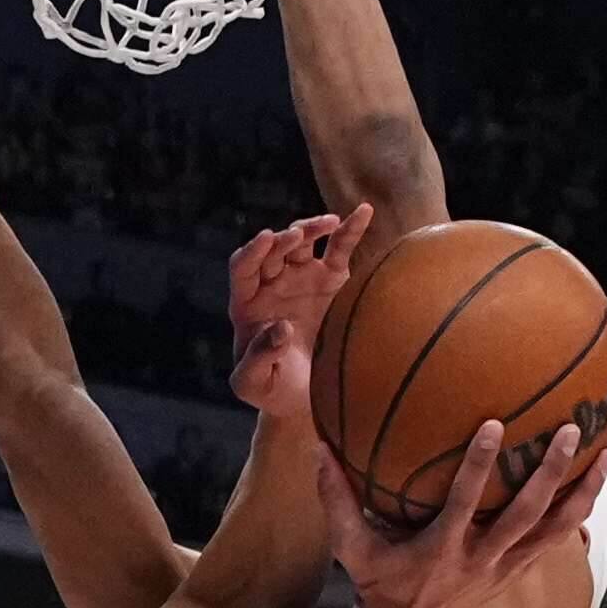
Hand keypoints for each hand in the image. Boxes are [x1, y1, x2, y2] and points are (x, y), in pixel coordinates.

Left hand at [225, 214, 352, 419]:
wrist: (308, 396)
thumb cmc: (274, 389)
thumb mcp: (254, 384)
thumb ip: (256, 360)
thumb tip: (278, 327)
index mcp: (247, 303)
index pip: (243, 268)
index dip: (252, 252)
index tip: (265, 240)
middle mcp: (272, 283)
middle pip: (274, 249)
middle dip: (283, 240)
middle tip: (297, 237)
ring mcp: (302, 277)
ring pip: (304, 241)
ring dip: (312, 227)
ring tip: (328, 223)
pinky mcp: (333, 279)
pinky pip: (340, 248)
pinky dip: (350, 228)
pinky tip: (363, 210)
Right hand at [323, 415, 606, 607]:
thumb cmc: (379, 583)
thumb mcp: (351, 548)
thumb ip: (337, 500)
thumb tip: (320, 448)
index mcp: (441, 551)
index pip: (465, 504)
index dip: (481, 466)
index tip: (495, 425)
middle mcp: (481, 561)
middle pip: (524, 515)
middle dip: (548, 473)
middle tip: (569, 431)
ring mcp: (504, 569)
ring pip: (552, 530)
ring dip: (580, 494)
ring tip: (606, 456)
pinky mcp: (517, 573)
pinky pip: (556, 542)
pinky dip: (577, 514)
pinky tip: (595, 484)